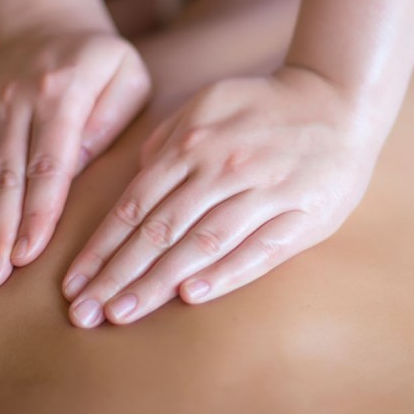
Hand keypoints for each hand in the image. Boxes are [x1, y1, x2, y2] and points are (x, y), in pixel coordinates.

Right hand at [0, 25, 150, 289]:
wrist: (49, 21)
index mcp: (62, 93)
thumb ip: (109, 121)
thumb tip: (77, 170)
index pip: (48, 164)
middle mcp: (16, 99)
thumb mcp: (127, 78)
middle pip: (4, 175)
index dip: (36, 212)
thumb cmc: (102, 61)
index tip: (27, 254)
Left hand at [61, 66, 382, 326]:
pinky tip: (191, 296)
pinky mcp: (302, 214)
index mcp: (194, 141)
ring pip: (202, 244)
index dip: (102, 247)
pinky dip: (224, 274)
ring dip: (158, 282)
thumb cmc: (265, 108)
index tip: (74, 282)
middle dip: (118, 275)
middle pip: (161, 230)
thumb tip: (136, 176)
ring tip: (123, 313)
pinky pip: (258, 250)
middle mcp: (223, 167)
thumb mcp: (209, 104)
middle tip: (86, 313)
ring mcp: (265, 190)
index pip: (135, 204)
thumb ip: (168, 139)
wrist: (339, 100)